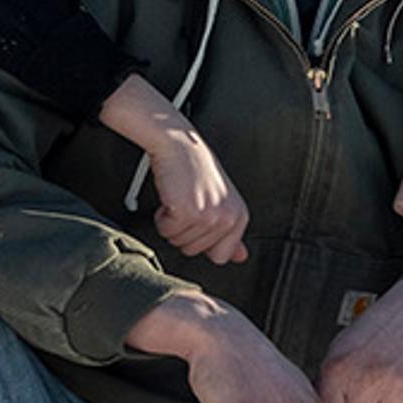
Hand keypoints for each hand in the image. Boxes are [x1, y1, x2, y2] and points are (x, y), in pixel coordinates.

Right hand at [148, 129, 250, 265]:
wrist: (180, 145)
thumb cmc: (197, 170)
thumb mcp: (222, 202)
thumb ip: (232, 234)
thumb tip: (240, 258)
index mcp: (239, 217)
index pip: (220, 257)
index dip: (202, 241)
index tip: (201, 220)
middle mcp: (227, 218)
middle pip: (194, 252)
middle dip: (184, 231)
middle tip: (189, 203)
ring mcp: (208, 216)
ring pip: (178, 242)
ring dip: (173, 223)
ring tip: (181, 198)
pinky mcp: (186, 212)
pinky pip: (165, 231)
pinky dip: (162, 216)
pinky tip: (172, 196)